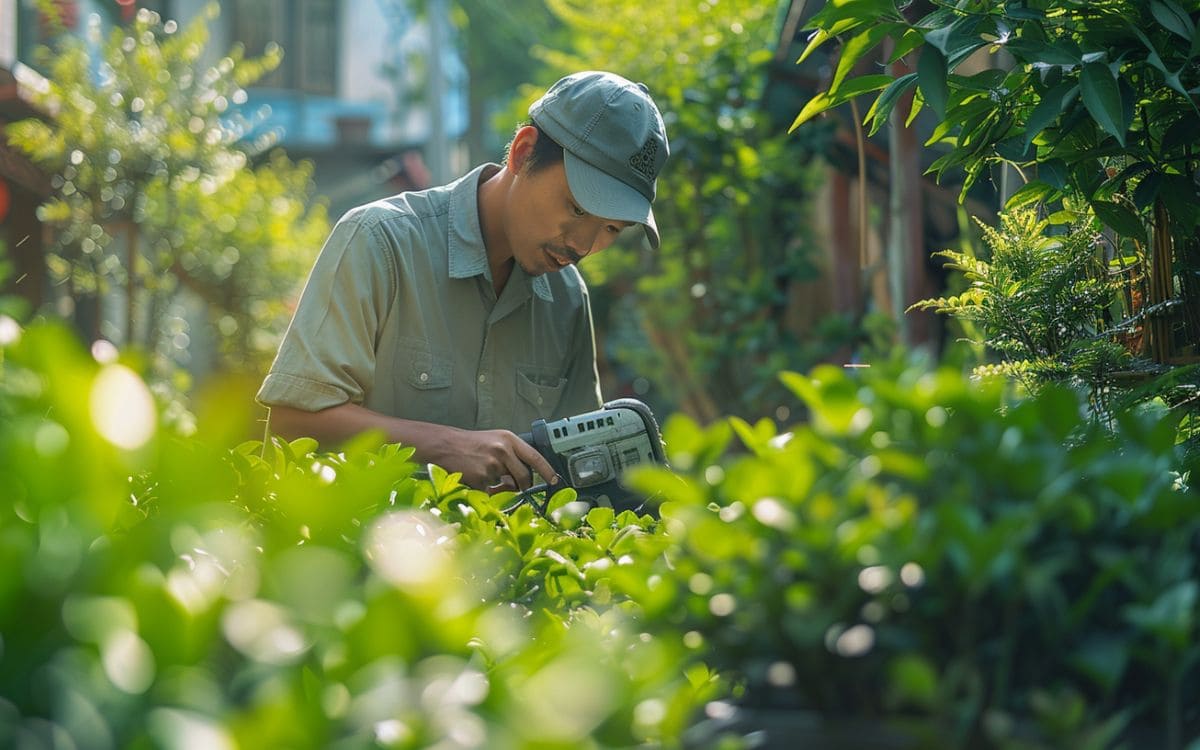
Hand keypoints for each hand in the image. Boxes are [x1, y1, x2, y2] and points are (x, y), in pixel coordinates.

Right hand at [432, 427, 558, 491]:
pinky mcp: (481, 478)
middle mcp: (503, 450)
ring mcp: (492, 465)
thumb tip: (527, 476)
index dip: (548, 471)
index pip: (535, 457)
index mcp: (509, 439)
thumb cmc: (470, 444)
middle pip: (525, 477)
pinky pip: (492, 492)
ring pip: (508, 486)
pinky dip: (487, 490)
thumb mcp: (495, 441)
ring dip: (501, 487)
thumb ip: (512, 455)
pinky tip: (476, 478)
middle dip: (523, 486)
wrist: (444, 445)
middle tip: (515, 486)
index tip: (555, 480)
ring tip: (485, 473)